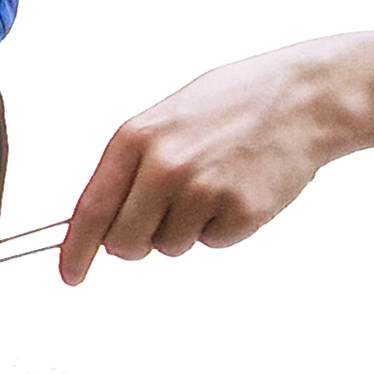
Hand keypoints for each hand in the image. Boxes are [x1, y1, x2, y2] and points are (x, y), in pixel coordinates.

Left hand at [56, 32, 373, 281]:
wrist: (303, 97)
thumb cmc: (232, 105)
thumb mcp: (166, 119)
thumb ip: (131, 166)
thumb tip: (100, 220)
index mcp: (136, 138)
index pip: (91, 209)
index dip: (75, 250)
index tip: (70, 275)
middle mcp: (164, 166)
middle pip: (126, 243)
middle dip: (138, 241)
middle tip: (166, 214)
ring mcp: (203, 191)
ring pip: (171, 246)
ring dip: (187, 227)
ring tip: (215, 182)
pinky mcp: (241, 213)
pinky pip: (214, 243)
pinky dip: (225, 226)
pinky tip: (241, 188)